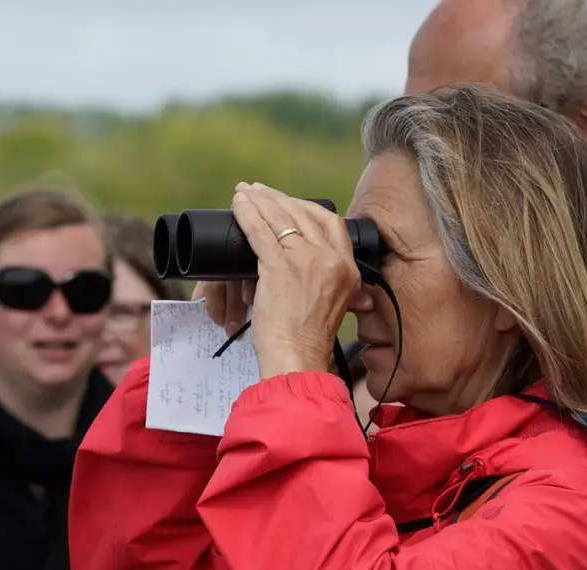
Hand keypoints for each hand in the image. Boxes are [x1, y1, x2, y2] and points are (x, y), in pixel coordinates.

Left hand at [230, 182, 361, 377]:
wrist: (298, 359)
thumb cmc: (307, 341)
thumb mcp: (333, 307)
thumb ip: (332, 286)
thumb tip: (318, 276)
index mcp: (348, 270)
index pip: (331, 223)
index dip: (307, 209)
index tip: (289, 204)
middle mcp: (332, 260)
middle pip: (305, 214)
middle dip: (280, 199)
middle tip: (260, 192)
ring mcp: (307, 261)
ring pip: (282, 218)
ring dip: (260, 201)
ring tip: (245, 193)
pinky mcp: (281, 268)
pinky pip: (262, 232)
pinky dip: (248, 216)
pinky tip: (238, 207)